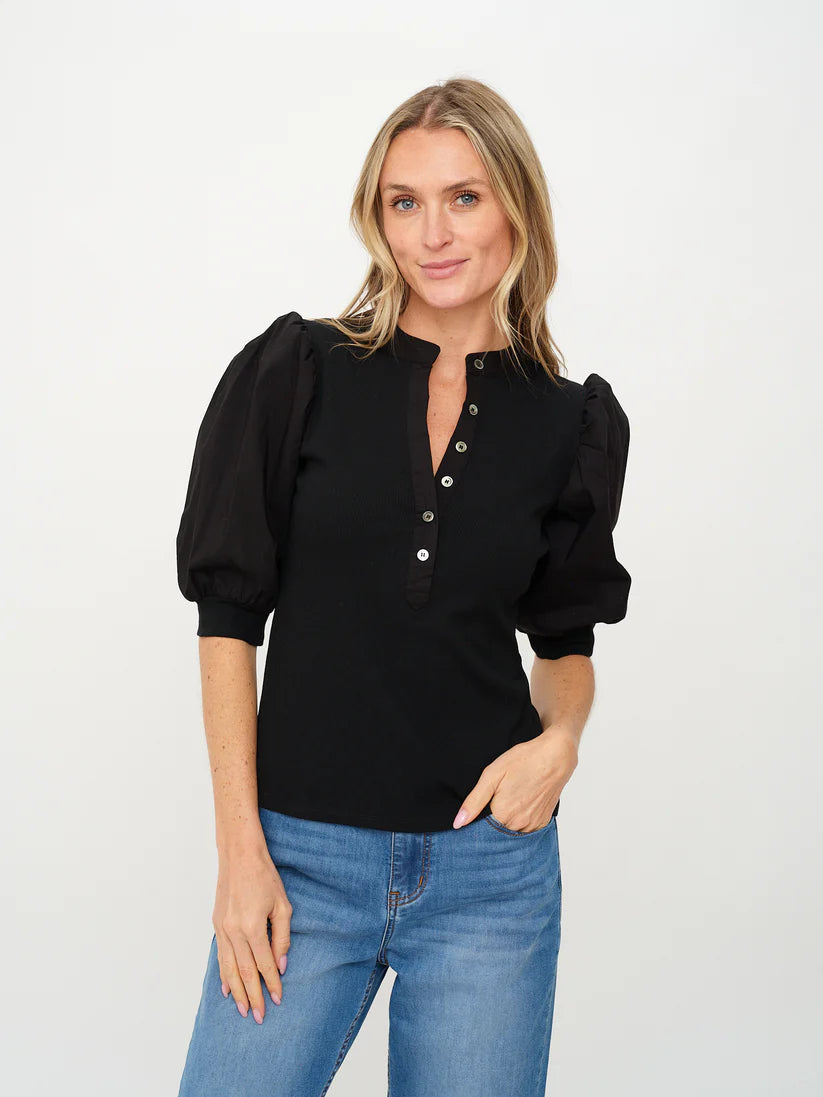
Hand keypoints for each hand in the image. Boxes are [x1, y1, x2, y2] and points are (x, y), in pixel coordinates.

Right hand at [213, 842, 292, 1022]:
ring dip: (237, 991)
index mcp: (252, 926)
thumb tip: (282, 964)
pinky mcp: (217, 924)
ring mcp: (222, 929)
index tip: (278, 999)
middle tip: (259, 1017)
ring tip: (243, 1010)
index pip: (264, 964)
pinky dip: (224, 974)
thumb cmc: (265, 876)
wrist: (239, 856)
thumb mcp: (282, 905)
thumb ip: (282, 936)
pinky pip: (220, 956)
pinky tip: (227, 989)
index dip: (272, 983)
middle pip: (244, 972)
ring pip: (229, 968)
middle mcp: (234, 931)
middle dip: (253, 996)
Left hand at [453, 724, 578, 831]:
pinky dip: (520, 818)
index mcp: (503, 815)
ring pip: (511, 829)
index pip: (481, 829)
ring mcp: (533, 825)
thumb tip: (458, 823)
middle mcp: (519, 825)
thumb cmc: (523, 760)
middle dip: (492, 818)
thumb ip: (474, 801)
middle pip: (497, 830)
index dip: (477, 818)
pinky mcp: (543, 822)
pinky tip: (521, 801)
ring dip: (507, 820)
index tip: (482, 804)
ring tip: (510, 796)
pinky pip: (525, 827)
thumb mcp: (492, 775)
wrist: (555, 756)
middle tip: (498, 795)